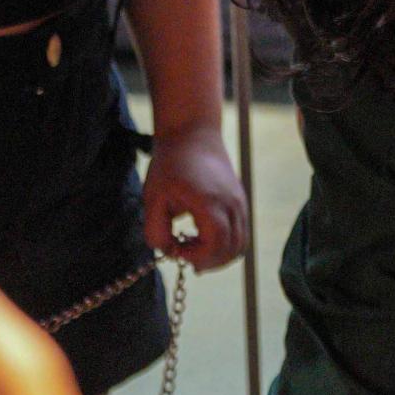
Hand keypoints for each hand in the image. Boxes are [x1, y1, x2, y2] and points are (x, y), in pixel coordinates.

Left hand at [142, 122, 247, 271]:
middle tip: (184, 253)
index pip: (216, 245)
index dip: (197, 256)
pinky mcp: (240, 199)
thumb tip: (170, 252)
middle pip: (232, 249)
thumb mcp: (153, 199)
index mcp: (210, 202)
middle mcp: (232, 203)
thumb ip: (156, 232)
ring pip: (240, 243)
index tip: (177, 249)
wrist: (192, 133)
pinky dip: (225, 243)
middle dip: (208, 261)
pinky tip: (202, 236)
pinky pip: (241, 232)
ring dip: (219, 255)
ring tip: (194, 247)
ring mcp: (239, 201)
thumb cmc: (170, 165)